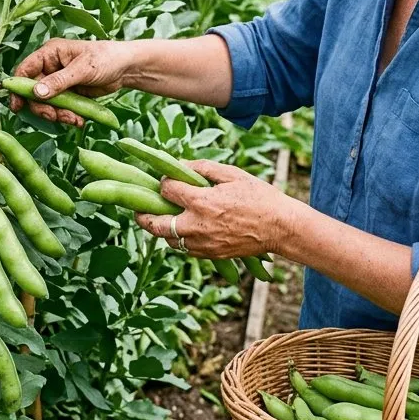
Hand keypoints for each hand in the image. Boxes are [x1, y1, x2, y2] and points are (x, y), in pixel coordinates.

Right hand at [10, 39, 136, 126]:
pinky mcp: (68, 95)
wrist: (126, 68)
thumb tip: (37, 93)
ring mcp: (59, 82)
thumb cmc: (106, 58)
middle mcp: (51, 67)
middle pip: (34, 92)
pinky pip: (60, 109)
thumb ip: (59, 81)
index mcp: (50, 53)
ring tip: (74, 119)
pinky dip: (67, 116)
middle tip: (54, 117)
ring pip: (47, 104)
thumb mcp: (83, 69)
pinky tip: (79, 120)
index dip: (18, 88)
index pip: (25, 70)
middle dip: (43, 107)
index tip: (17, 105)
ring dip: (57, 114)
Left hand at [135, 160, 304, 259]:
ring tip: (160, 218)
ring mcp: (202, 243)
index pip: (167, 190)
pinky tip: (181, 230)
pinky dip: (178, 240)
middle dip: (142, 216)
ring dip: (161, 229)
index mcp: (202, 201)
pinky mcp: (210, 254)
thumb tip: (180, 164)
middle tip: (137, 209)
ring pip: (168, 240)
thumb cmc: (259, 197)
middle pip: (156, 224)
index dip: (162, 182)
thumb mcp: (232, 174)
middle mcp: (197, 225)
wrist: (280, 228)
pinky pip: (185, 249)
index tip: (164, 179)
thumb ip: (203, 168)